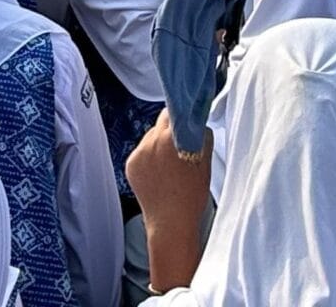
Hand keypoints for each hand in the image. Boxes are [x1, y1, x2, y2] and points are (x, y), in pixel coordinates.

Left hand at [126, 109, 214, 284]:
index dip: (181, 115)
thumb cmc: (191, 196)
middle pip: (160, 122)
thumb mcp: (205, 162)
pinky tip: (160, 173)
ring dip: (159, 143)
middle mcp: (150, 142)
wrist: (171, 223)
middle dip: (170, 129)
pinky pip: (142, 151)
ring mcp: (138, 154)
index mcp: (170, 138)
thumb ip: (200, 136)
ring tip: (170, 165)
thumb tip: (196, 124)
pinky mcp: (130, 164)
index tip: (186, 119)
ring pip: (150, 136)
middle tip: (181, 145)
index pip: (173, 112)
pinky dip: (149, 157)